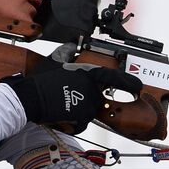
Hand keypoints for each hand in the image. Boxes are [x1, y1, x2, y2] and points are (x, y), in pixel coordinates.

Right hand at [0, 63, 142, 133]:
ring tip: (60, 106)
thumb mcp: (54, 61)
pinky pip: (81, 123)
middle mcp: (91, 89)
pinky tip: (60, 116)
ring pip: (88, 111)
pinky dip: (72, 123)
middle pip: (96, 98)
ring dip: (77, 111)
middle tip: (67, 99)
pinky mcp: (82, 117)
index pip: (112, 78)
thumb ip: (66, 53)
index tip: (138, 87)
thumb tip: (72, 45)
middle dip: (84, 100)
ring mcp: (88, 104)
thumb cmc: (41, 80)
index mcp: (87, 74)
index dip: (128, 83)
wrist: (30, 98)